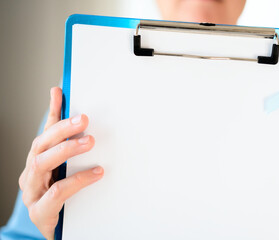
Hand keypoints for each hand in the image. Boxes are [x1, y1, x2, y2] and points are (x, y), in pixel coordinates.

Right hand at [19, 87, 103, 239]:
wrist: (61, 233)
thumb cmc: (64, 199)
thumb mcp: (68, 172)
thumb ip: (74, 150)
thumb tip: (87, 126)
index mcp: (38, 162)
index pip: (44, 133)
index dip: (52, 112)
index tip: (59, 92)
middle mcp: (30, 175)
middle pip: (40, 145)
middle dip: (61, 129)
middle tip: (83, 120)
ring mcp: (32, 194)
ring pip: (41, 164)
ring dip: (66, 150)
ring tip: (89, 142)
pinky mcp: (40, 212)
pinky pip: (57, 192)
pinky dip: (77, 180)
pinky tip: (97, 173)